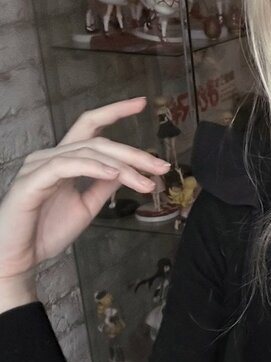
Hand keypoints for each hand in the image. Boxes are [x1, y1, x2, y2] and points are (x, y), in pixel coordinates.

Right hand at [0, 97, 172, 285]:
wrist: (18, 258)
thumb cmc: (45, 232)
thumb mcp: (85, 206)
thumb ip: (103, 185)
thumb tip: (126, 169)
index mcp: (63, 159)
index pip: (89, 126)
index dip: (114, 111)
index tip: (141, 102)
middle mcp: (49, 157)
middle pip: (97, 141)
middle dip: (133, 152)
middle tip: (161, 165)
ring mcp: (38, 166)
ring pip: (87, 152)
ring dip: (122, 166)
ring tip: (146, 180)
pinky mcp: (32, 182)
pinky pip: (66, 166)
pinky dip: (93, 167)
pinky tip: (113, 174)